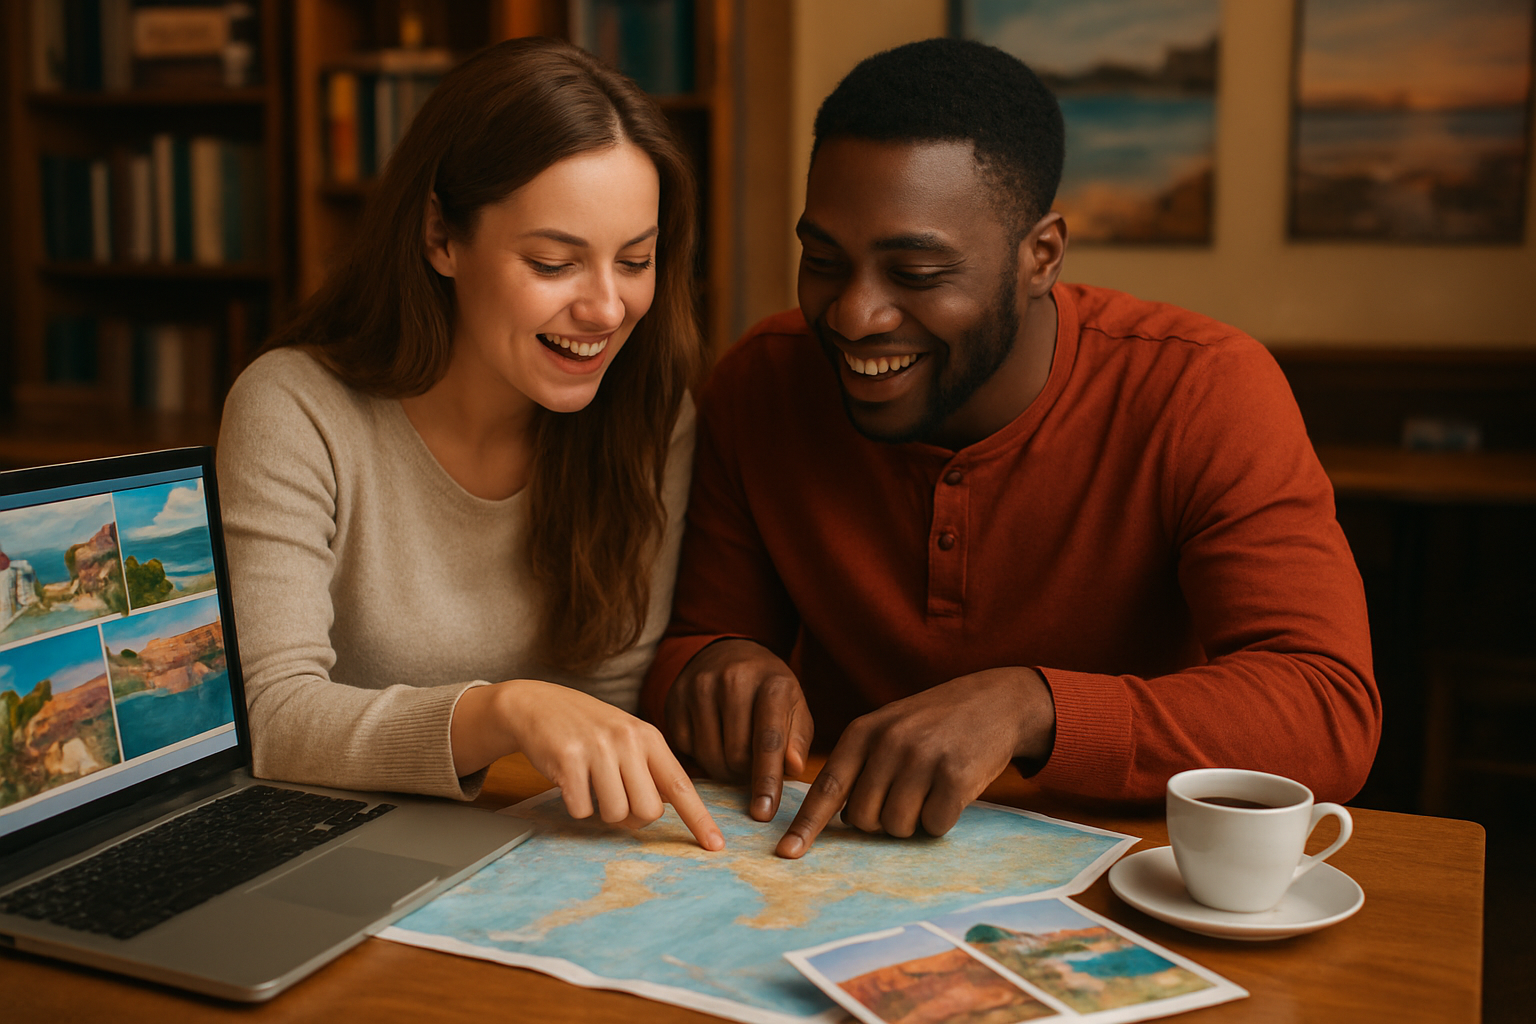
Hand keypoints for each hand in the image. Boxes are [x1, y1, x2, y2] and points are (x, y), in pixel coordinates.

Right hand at [452, 679, 723, 849]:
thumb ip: (649, 769)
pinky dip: (576, 805)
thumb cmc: (588, 729)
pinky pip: (582, 810)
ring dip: (602, 810)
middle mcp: (628, 740)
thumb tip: (661, 812)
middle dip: (633, 817)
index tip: (716, 846)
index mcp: (649, 737)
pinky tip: (569, 779)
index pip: (681, 784)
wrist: (537, 703)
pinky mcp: (568, 760)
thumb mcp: (626, 737)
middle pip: (649, 811)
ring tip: (590, 783)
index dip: (699, 819)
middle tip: (615, 798)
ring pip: (615, 814)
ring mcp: (598, 749)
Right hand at [663, 639, 813, 821]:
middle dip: (744, 775)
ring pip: (708, 755)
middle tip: (750, 771)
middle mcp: (733, 680)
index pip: (768, 740)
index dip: (767, 780)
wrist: (729, 652)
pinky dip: (699, 755)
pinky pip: (685, 747)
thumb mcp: (795, 707)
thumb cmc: (769, 690)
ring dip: (722, 769)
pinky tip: (711, 740)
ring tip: (733, 757)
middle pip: (735, 754)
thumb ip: (797, 739)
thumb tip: (793, 768)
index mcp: (772, 683)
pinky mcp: (675, 697)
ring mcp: (699, 686)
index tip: (764, 813)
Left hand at [775, 667, 1054, 858]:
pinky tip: (953, 791)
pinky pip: (934, 825)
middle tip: (906, 794)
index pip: (826, 788)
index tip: (787, 853)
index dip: (806, 825)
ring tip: (930, 789)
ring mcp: (922, 759)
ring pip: (897, 826)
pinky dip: (942, 820)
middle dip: (881, 820)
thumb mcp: (889, 728)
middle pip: (863, 818)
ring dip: (914, 821)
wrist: (996, 701)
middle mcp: (888, 743)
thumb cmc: (936, 723)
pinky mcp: (956, 776)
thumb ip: (861, 765)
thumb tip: (840, 818)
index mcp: (863, 731)